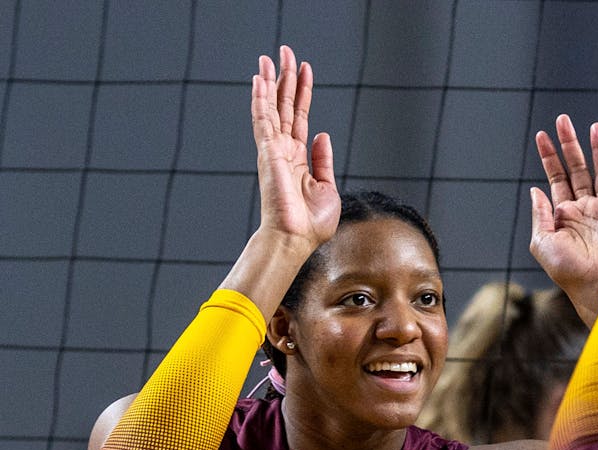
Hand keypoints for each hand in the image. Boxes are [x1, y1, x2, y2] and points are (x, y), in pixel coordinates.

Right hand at [250, 45, 339, 255]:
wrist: (296, 239)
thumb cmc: (310, 223)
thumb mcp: (327, 187)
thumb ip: (323, 160)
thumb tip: (322, 134)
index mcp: (299, 158)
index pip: (299, 117)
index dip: (302, 92)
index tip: (305, 69)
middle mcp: (283, 150)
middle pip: (284, 106)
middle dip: (285, 78)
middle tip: (285, 51)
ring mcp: (273, 150)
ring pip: (271, 108)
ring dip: (271, 81)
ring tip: (270, 57)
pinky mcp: (268, 154)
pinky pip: (263, 120)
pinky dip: (261, 99)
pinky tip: (260, 80)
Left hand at [529, 115, 597, 324]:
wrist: (596, 285)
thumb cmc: (567, 270)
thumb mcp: (542, 242)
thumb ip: (539, 215)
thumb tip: (535, 190)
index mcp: (564, 214)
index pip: (556, 178)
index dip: (549, 156)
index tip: (543, 136)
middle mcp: (585, 208)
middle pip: (577, 168)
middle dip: (570, 144)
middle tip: (563, 121)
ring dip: (597, 148)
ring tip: (594, 126)